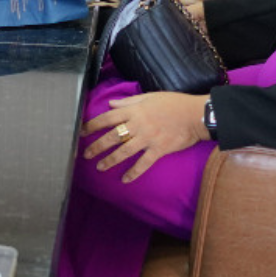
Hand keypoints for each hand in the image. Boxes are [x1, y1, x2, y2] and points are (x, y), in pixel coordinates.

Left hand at [81, 91, 209, 182]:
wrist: (194, 114)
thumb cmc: (173, 103)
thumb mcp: (149, 97)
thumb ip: (128, 102)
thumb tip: (110, 103)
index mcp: (134, 110)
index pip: (107, 118)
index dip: (92, 125)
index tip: (81, 132)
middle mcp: (138, 124)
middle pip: (112, 137)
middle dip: (97, 146)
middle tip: (86, 154)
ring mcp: (148, 138)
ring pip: (124, 151)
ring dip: (110, 160)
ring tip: (100, 167)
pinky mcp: (159, 149)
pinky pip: (143, 163)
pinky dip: (134, 172)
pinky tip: (125, 179)